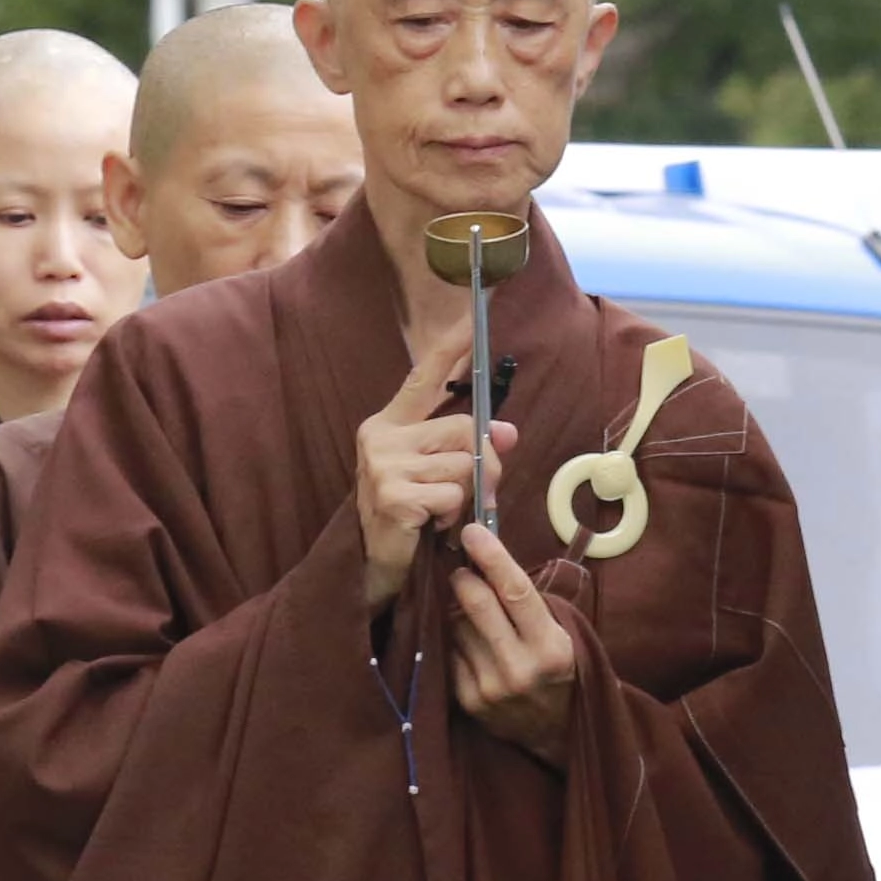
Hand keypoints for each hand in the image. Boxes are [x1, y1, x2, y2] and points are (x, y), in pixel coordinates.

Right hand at [352, 340, 512, 608]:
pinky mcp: (392, 495)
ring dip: (465, 495)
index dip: (451, 347)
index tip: (476, 312)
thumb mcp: (438, 474)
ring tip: (440, 513)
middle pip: (463, 427)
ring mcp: (382, 465)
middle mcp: (380, 436)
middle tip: (475, 493)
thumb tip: (508, 431)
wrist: (372, 567)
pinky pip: (453, 495)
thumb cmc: (409, 517)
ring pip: (463, 463)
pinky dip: (452, 516)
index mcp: (389, 423)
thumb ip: (468, 447)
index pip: (424, 376)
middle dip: (484, 463)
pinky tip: (430, 527)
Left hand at [445, 523, 581, 761]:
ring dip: (458, 612)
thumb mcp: (562, 635)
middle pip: (477, 604)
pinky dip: (454, 640)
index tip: (472, 531)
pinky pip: (448, 653)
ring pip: (456, 627)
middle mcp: (519, 668)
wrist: (557, 733)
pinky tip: (469, 643)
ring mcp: (490, 687)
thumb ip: (529, 604)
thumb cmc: (560, 671)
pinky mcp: (468, 701)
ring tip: (474, 616)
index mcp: (551, 647)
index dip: (491, 556)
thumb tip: (488, 558)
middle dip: (464, 577)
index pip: (515, 591)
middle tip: (462, 567)